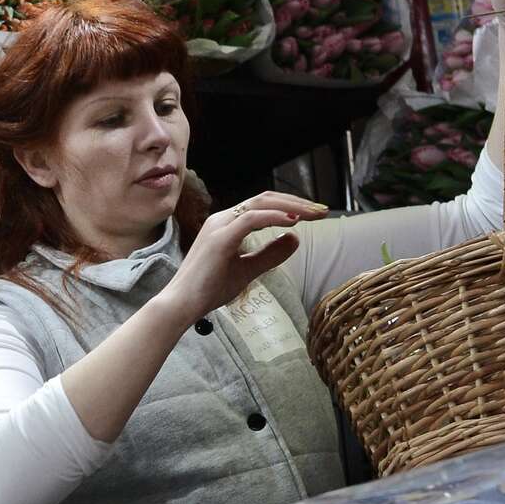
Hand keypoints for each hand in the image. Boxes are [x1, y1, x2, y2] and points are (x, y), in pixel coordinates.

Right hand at [158, 192, 326, 323]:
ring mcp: (220, 226)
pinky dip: (276, 216)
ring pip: (262, 203)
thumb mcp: (248, 270)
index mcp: (227, 224)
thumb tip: (295, 239)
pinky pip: (253, 218)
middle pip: (266, 199)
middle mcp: (222, 219)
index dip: (291, 206)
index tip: (315, 215)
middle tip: (323, 211)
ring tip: (315, 214)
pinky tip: (295, 222)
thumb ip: (270, 254)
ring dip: (293, 206)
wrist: (181, 305)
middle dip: (298, 202)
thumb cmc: (208, 290)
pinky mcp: (221, 238)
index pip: (264, 206)